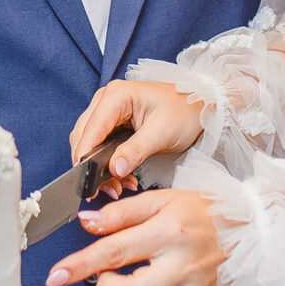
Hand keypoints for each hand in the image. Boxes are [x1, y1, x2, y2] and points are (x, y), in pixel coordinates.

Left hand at [45, 186, 223, 285]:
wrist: (251, 227)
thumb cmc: (201, 211)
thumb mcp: (161, 199)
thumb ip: (122, 213)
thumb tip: (86, 222)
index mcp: (171, 230)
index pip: (117, 251)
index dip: (81, 265)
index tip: (55, 276)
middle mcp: (186, 264)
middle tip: (101, 284)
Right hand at [69, 78, 205, 185]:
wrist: (200, 107)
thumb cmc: (185, 112)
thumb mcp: (162, 133)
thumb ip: (136, 151)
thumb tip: (114, 169)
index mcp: (116, 96)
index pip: (90, 129)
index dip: (85, 157)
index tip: (86, 182)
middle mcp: (106, 100)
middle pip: (84, 137)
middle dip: (92, 166)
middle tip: (109, 190)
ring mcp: (108, 111)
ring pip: (90, 144)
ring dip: (100, 168)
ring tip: (118, 186)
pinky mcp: (113, 123)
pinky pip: (101, 146)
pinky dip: (108, 164)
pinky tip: (122, 177)